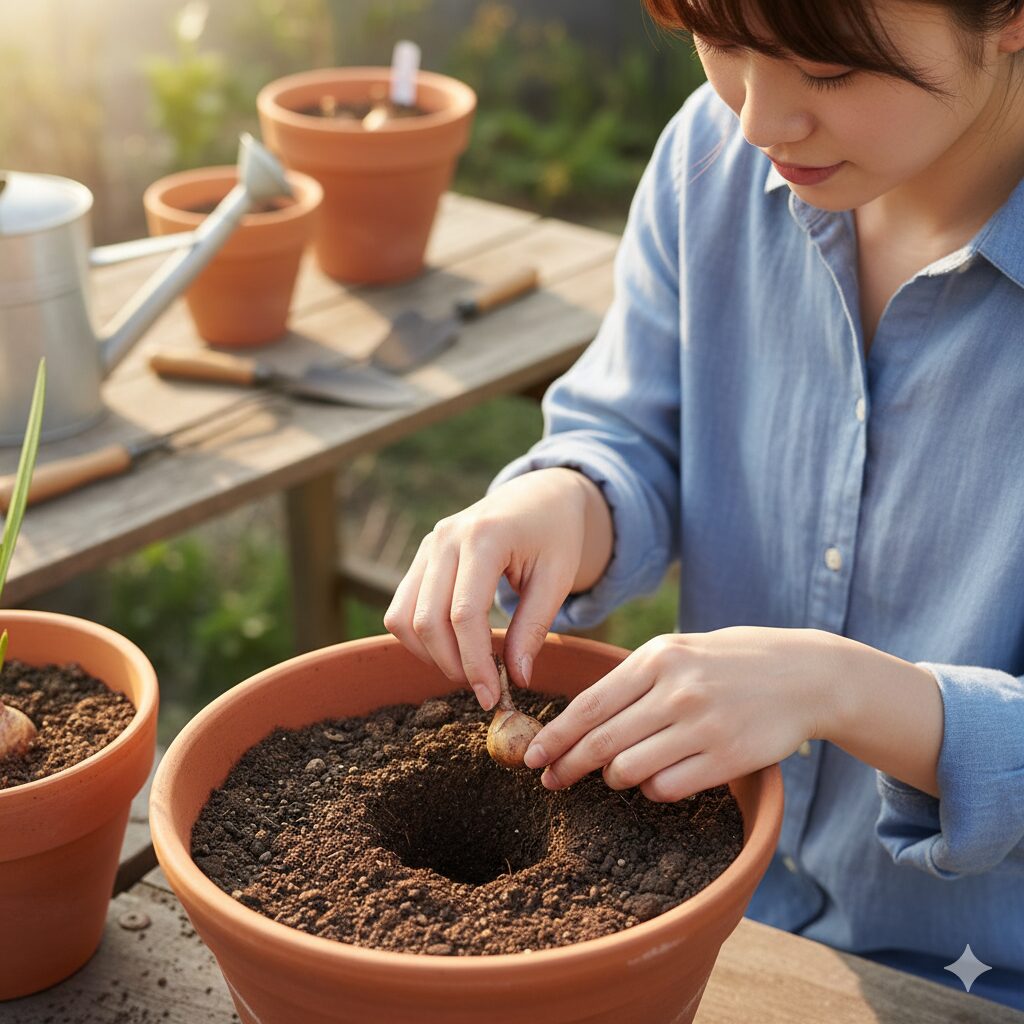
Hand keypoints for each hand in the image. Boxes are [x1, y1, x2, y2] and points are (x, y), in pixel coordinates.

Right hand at [383, 468, 612, 708]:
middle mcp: (446, 537)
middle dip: (451, 665)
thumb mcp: (559, 578)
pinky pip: (400, 607)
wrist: (541, 494)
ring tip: (468, 668)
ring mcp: (428, 545)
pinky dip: (420, 637)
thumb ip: (534, 627)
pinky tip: (454, 647)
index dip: (474, 663)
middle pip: (426, 620)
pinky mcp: (422, 555)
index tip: (492, 696)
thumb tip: (517, 679)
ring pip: (402, 618)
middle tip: (483, 687)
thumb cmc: (556, 534)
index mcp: (485, 538)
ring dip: (429, 654)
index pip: (464, 614)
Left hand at [523, 626, 845, 800]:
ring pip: (629, 770)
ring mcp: (703, 726)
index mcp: (657, 658)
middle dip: (567, 766)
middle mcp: (677, 690)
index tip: (531, 757)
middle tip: (551, 780)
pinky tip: (660, 777)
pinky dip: (653, 789)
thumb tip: (577, 721)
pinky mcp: (727, 759)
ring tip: (620, 770)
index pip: (589, 706)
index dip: (555, 737)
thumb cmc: (728, 662)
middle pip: (601, 742)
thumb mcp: (678, 651)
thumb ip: (631, 680)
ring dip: (615, 777)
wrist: (803, 674)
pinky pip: (666, 788)